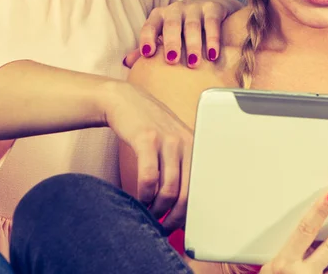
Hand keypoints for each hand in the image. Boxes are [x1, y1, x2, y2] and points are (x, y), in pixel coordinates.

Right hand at [104, 81, 192, 232]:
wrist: (125, 100)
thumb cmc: (148, 127)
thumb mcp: (172, 142)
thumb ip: (180, 166)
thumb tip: (184, 205)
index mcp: (195, 146)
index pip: (202, 187)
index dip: (192, 211)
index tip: (182, 225)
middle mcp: (186, 143)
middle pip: (187, 193)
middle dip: (174, 217)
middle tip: (163, 226)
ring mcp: (167, 140)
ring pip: (169, 189)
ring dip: (157, 208)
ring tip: (149, 212)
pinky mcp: (147, 139)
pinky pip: (149, 177)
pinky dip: (144, 195)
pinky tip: (139, 198)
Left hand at [123, 0, 240, 68]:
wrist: (214, 10)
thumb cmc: (184, 29)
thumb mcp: (165, 36)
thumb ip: (150, 48)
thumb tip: (127, 63)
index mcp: (159, 16)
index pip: (149, 27)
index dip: (147, 39)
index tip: (147, 54)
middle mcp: (175, 9)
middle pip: (171, 25)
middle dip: (171, 43)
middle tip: (172, 60)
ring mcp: (194, 7)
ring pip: (192, 25)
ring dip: (193, 45)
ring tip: (194, 63)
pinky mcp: (213, 7)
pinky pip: (212, 23)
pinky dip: (212, 39)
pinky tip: (213, 55)